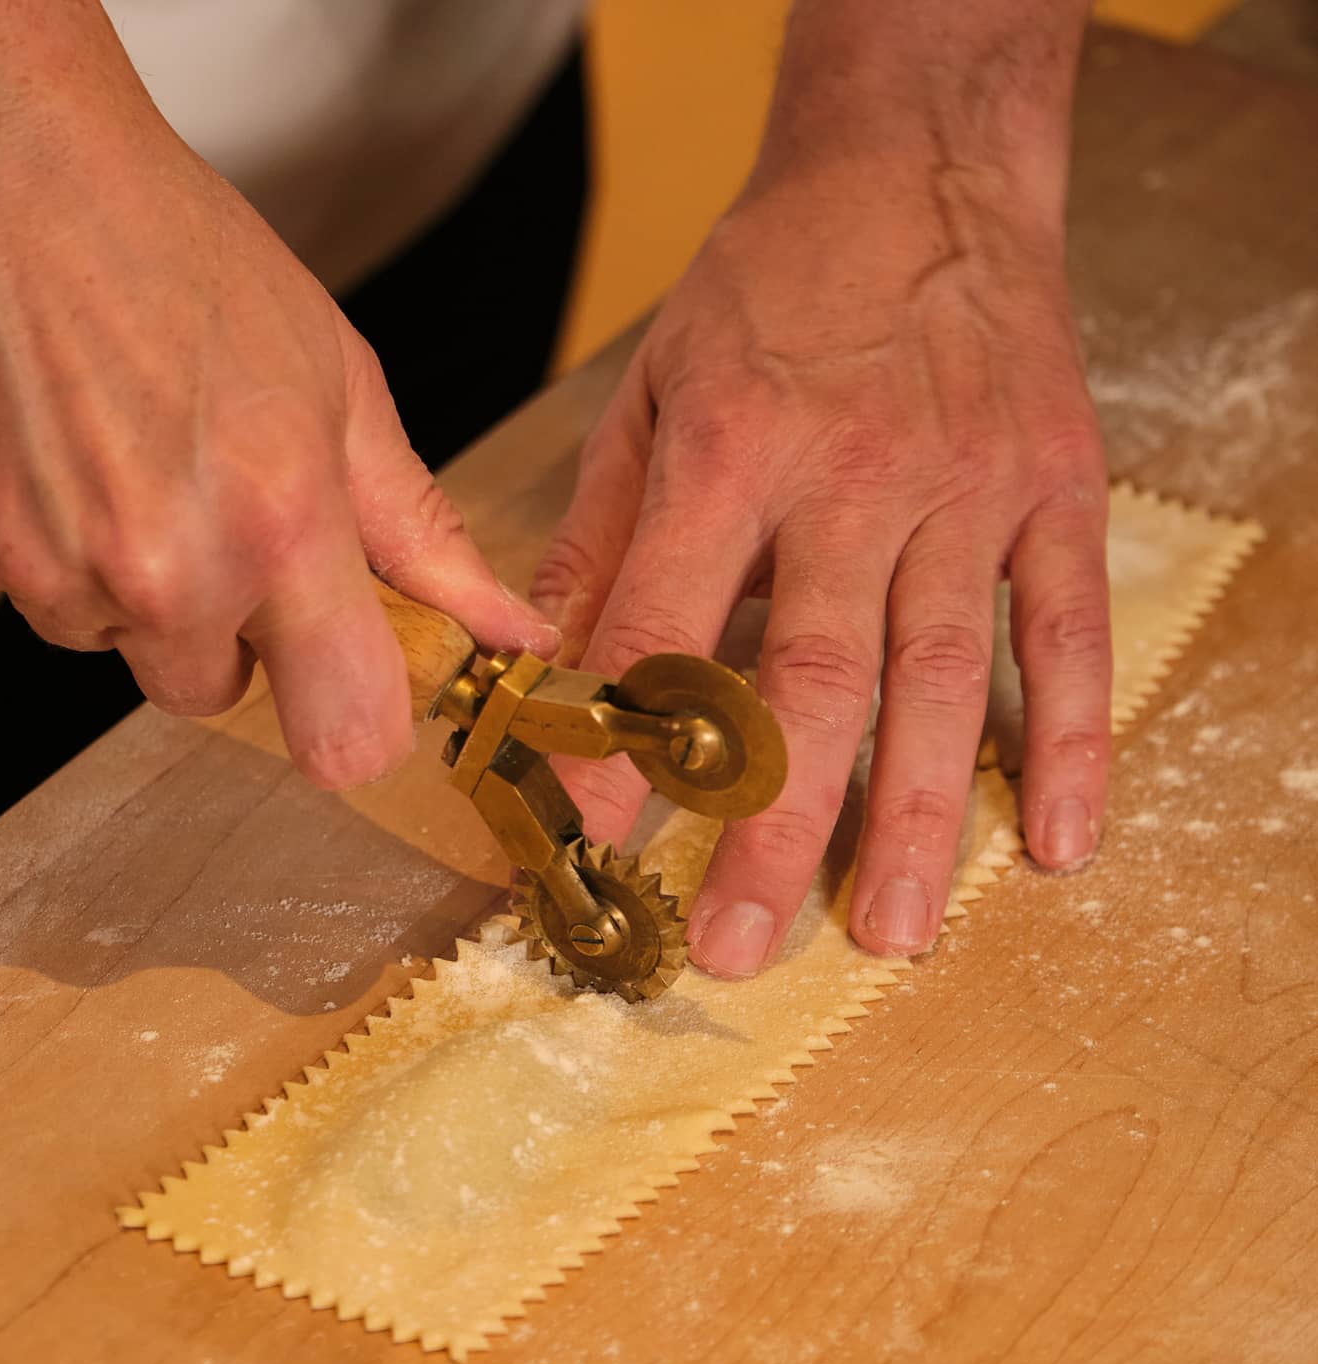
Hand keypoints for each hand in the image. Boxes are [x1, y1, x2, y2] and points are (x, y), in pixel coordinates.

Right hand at [0, 72, 555, 789]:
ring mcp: (47, 569)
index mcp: (277, 534)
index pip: (343, 738)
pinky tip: (54, 451)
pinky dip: (47, 545)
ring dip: (128, 584)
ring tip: (122, 456)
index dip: (350, 723)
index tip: (345, 683)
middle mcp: (162, 573)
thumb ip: (424, 537)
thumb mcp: (342, 388)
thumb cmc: (180, 261)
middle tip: (211, 509)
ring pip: (114, 643)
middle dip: (223, 630)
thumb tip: (509, 630)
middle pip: (211, 694)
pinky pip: (27, 597)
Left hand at [532, 158, 1109, 973]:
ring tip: (886, 931)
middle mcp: (852, 477)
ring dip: (914, 818)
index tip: (595, 846)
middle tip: (737, 943)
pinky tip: (1056, 840)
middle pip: (810, 680)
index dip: (623, 746)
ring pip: (940, 679)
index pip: (665, 624)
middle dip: (769, 825)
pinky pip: (1066, 630)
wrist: (916, 171)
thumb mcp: (652, 389)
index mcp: (733, 448)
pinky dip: (1068, 739)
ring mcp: (966, 489)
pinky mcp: (1051, 490)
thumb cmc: (769, 288)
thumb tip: (543, 666)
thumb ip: (602, 534)